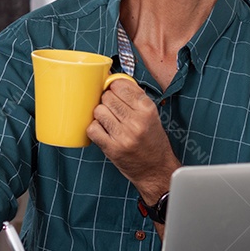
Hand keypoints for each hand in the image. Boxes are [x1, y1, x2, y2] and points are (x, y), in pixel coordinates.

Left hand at [87, 79, 178, 199]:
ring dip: (100, 115)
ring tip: (108, 121)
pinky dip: (95, 129)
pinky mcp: (112, 148)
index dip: (114, 87)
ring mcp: (123, 135)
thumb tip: (116, 81)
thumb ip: (136, 97)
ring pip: (98, 111)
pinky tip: (103, 131)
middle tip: (112, 110)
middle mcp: (136, 121)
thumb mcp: (152, 115)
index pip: (121, 85)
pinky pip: (93, 128)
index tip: (114, 91)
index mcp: (147, 109)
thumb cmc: (153, 142)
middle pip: (107, 97)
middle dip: (107, 101)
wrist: (156, 170)